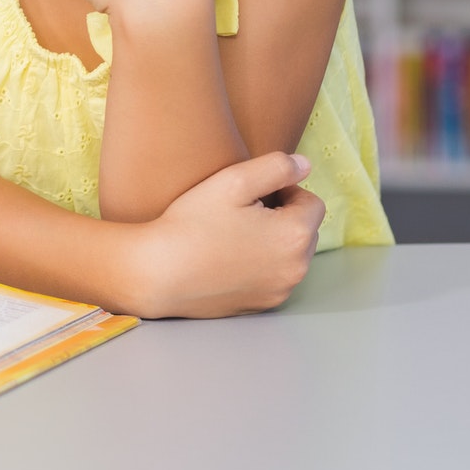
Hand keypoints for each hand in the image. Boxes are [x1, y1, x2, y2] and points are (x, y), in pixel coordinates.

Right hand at [125, 151, 324, 317]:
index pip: (312, 202)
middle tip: (242, 212)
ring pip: (291, 255)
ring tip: (235, 235)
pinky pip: (276, 277)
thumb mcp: (232, 181)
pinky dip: (262, 266)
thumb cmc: (192, 224)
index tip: (252, 194)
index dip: (284, 190)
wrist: (157, 272)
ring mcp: (281, 290)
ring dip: (275, 242)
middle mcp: (296, 267)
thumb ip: (276, 167)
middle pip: (305, 230)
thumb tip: (305, 165)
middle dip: (283, 217)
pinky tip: (230, 257)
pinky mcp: (264, 304)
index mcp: (295, 234)